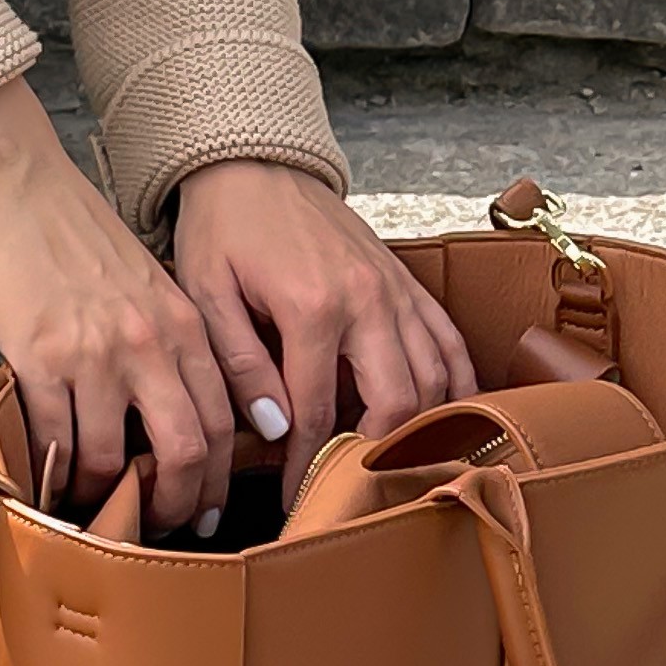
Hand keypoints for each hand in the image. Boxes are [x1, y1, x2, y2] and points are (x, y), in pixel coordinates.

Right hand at [0, 79, 234, 531]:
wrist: (18, 183)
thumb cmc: (76, 230)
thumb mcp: (146, 282)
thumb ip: (165, 341)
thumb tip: (164, 412)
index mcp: (184, 324)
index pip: (222, 419)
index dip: (215, 478)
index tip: (201, 508)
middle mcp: (150, 343)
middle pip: (186, 450)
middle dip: (176, 503)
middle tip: (159, 526)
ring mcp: (96, 353)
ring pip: (113, 456)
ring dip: (102, 493)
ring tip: (91, 507)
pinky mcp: (39, 356)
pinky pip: (54, 437)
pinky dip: (52, 471)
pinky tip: (46, 482)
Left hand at [171, 160, 475, 504]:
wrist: (255, 164)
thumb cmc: (224, 228)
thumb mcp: (208, 293)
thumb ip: (241, 362)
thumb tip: (275, 427)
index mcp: (313, 307)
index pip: (319, 412)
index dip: (308, 466)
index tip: (296, 501)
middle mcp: (367, 301)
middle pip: (395, 404)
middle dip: (377, 458)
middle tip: (351, 492)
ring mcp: (395, 291)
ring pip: (434, 379)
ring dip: (419, 428)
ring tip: (392, 467)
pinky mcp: (408, 283)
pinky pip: (448, 342)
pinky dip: (456, 384)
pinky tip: (449, 417)